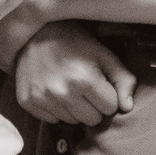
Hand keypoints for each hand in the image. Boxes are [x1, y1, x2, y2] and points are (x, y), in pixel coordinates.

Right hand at [13, 21, 136, 124]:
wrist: (35, 32)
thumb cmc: (75, 44)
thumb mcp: (104, 55)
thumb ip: (123, 80)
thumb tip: (127, 107)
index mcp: (85, 80)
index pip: (110, 108)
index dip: (108, 96)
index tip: (99, 84)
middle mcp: (62, 92)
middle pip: (92, 120)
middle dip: (93, 106)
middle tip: (84, 87)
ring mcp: (43, 98)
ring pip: (72, 121)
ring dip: (74, 108)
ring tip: (68, 87)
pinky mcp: (28, 101)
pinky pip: (52, 120)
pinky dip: (56, 109)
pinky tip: (53, 90)